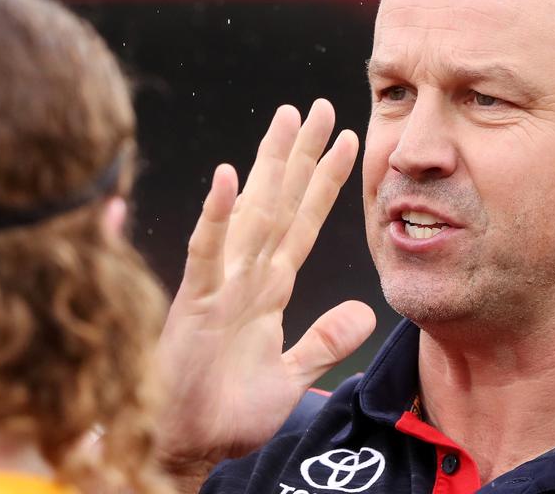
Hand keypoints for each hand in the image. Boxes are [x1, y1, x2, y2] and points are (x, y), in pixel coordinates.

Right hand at [153, 100, 376, 489]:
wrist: (188, 446)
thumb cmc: (229, 412)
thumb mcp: (293, 375)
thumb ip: (324, 341)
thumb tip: (366, 312)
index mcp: (268, 287)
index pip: (304, 223)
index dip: (326, 182)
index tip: (350, 142)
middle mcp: (245, 275)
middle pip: (280, 202)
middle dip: (301, 155)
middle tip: (320, 107)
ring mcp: (220, 283)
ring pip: (250, 213)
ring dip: (268, 166)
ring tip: (285, 120)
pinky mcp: (196, 302)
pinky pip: (208, 252)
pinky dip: (216, 216)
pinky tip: (226, 179)